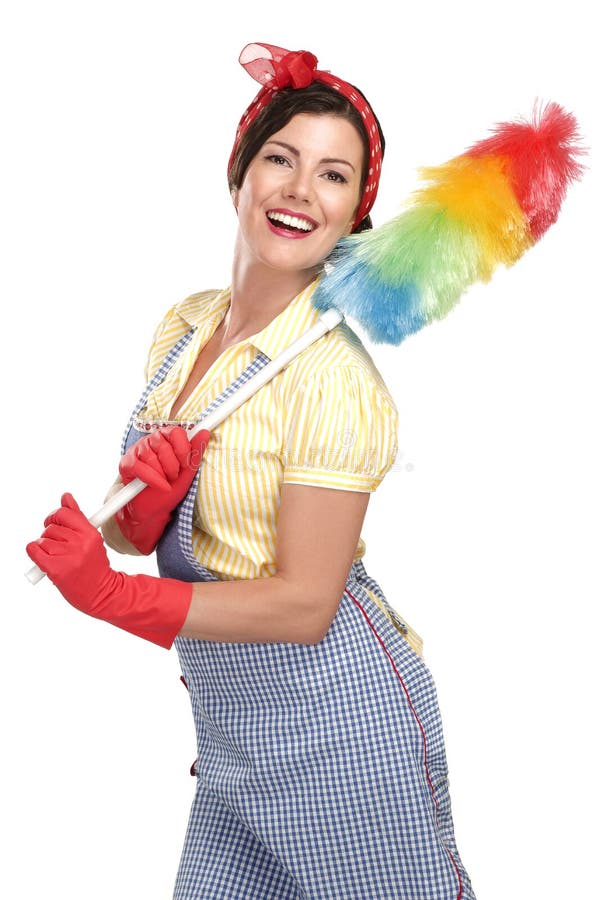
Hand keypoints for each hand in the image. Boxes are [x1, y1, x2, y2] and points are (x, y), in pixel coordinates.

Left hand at [26, 493, 192, 647]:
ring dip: (45, 547)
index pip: (64, 513)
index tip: (54, 521)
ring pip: (42, 540)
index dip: (56, 516)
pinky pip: (34, 551)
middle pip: (51, 527)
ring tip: (56, 557)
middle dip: (50, 534)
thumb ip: (77, 518)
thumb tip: (65, 497)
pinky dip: (34, 553)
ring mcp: (68, 556)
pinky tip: (43, 559)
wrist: (101, 594)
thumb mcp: (91, 539)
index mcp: (90, 534)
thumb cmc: (95, 567)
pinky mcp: (56, 569)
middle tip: (57, 544)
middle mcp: (80, 543)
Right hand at [116, 425, 210, 553]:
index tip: (185, 464)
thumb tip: (205, 433)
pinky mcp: (126, 463)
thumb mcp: (188, 472)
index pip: (176, 432)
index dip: (183, 449)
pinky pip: (138, 467)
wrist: (154, 509)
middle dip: (172, 466)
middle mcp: (151, 441)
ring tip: (164, 482)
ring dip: (161, 474)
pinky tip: (159, 486)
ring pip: (150, 456)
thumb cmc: (171, 488)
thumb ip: (195, 453)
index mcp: (168, 439)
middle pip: (163, 444)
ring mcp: (137, 450)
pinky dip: (152, 479)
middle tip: (173, 476)